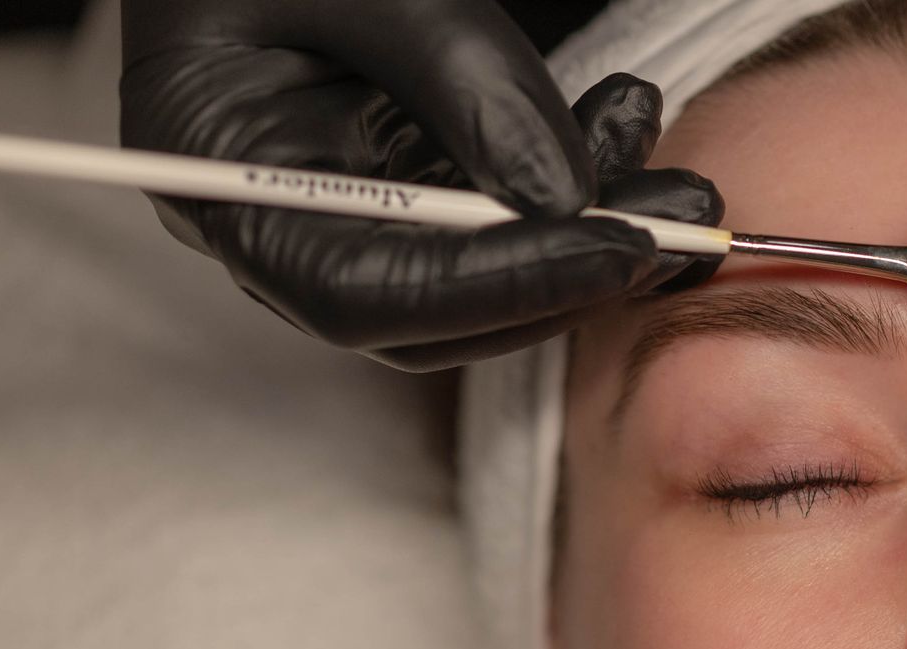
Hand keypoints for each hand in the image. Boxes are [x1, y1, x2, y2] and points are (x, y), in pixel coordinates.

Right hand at [120, 0, 723, 370]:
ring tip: (683, 180)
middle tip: (680, 229)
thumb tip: (567, 199)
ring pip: (486, 275)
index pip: (363, 297)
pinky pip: (500, 215)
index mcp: (223, 187)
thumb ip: (461, 75)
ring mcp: (348, 211)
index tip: (611, 251)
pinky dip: (575, 183)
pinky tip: (628, 126)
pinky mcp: (405, 180)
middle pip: (438, 315)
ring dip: (594, 232)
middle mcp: (284, 226)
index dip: (498, 288)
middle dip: (570, 279)